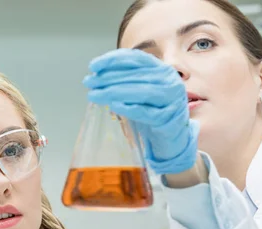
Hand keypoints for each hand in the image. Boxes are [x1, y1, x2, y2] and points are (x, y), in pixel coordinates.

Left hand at [83, 48, 199, 174]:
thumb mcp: (140, 92)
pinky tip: (114, 106)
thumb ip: (126, 81)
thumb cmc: (153, 111)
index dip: (113, 60)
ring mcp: (172, 100)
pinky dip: (130, 108)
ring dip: (114, 92)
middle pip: (135, 75)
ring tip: (94, 95)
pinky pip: (147, 112)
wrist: (172, 138)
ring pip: (140, 92)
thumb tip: (96, 77)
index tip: (93, 66)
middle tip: (88, 82)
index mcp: (162, 69)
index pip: (136, 58)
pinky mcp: (169, 119)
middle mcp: (170, 81)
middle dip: (108, 78)